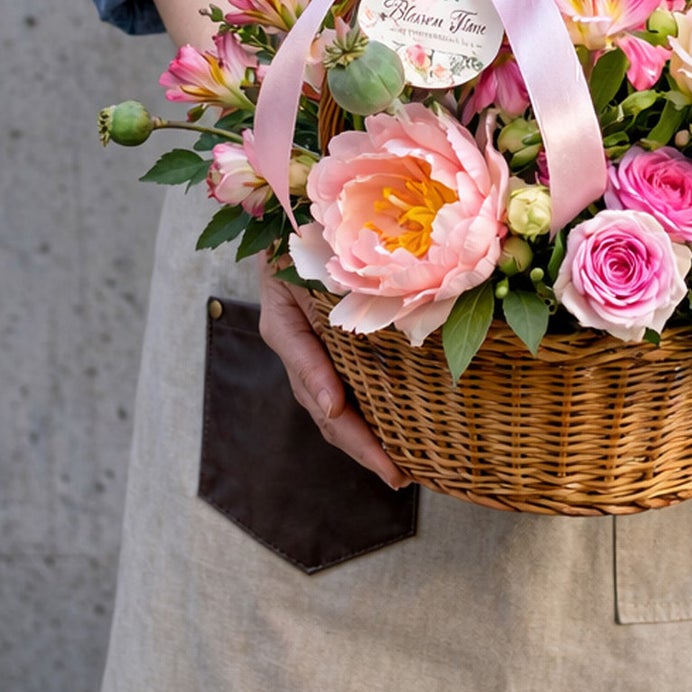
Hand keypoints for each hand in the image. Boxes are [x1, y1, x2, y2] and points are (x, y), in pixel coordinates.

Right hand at [256, 257, 411, 490]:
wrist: (290, 214)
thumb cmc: (292, 242)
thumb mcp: (290, 283)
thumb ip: (304, 350)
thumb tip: (333, 408)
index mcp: (289, 334)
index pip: (320, 396)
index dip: (351, 431)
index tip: (378, 455)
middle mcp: (304, 351)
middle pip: (333, 415)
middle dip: (365, 450)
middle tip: (400, 477)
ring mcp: (320, 351)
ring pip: (342, 409)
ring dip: (371, 441)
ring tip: (403, 469)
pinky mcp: (338, 345)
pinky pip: (356, 386)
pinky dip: (376, 413)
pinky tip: (401, 432)